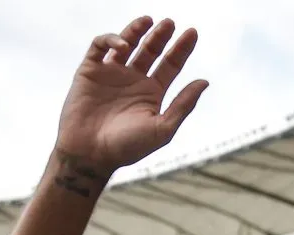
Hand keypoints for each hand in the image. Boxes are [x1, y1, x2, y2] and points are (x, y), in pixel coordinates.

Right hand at [56, 17, 208, 174]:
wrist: (89, 154)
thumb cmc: (126, 148)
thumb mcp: (162, 128)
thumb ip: (183, 105)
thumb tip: (205, 81)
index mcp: (151, 94)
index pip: (170, 65)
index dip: (181, 49)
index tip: (192, 33)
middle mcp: (132, 81)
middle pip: (151, 50)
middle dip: (161, 36)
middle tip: (171, 23)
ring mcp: (111, 74)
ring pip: (127, 43)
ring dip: (137, 30)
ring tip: (149, 21)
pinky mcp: (90, 71)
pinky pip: (100, 47)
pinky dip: (111, 39)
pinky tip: (124, 45)